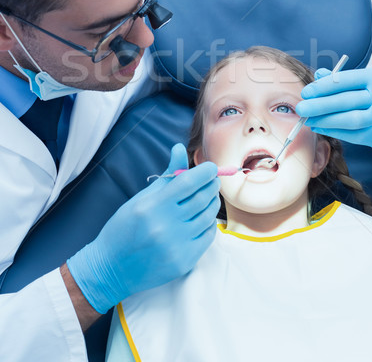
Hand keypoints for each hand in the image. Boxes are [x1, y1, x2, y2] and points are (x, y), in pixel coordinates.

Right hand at [67, 143, 219, 312]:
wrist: (112, 269)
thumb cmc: (124, 229)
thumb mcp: (141, 199)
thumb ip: (166, 176)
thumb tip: (179, 148)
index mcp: (152, 207)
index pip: (188, 183)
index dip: (204, 172)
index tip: (210, 167)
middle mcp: (165, 226)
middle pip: (202, 198)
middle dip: (211, 185)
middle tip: (212, 180)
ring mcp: (176, 246)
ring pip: (207, 217)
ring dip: (212, 203)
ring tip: (208, 196)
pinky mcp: (184, 262)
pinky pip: (207, 236)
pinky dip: (208, 223)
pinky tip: (202, 217)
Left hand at [295, 66, 371, 149]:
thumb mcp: (370, 78)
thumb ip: (343, 78)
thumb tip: (318, 75)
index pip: (346, 80)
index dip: (323, 86)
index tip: (307, 92)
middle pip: (346, 101)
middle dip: (320, 105)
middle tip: (301, 108)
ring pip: (350, 120)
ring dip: (326, 120)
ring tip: (308, 120)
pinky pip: (354, 135)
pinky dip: (336, 131)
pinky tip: (321, 127)